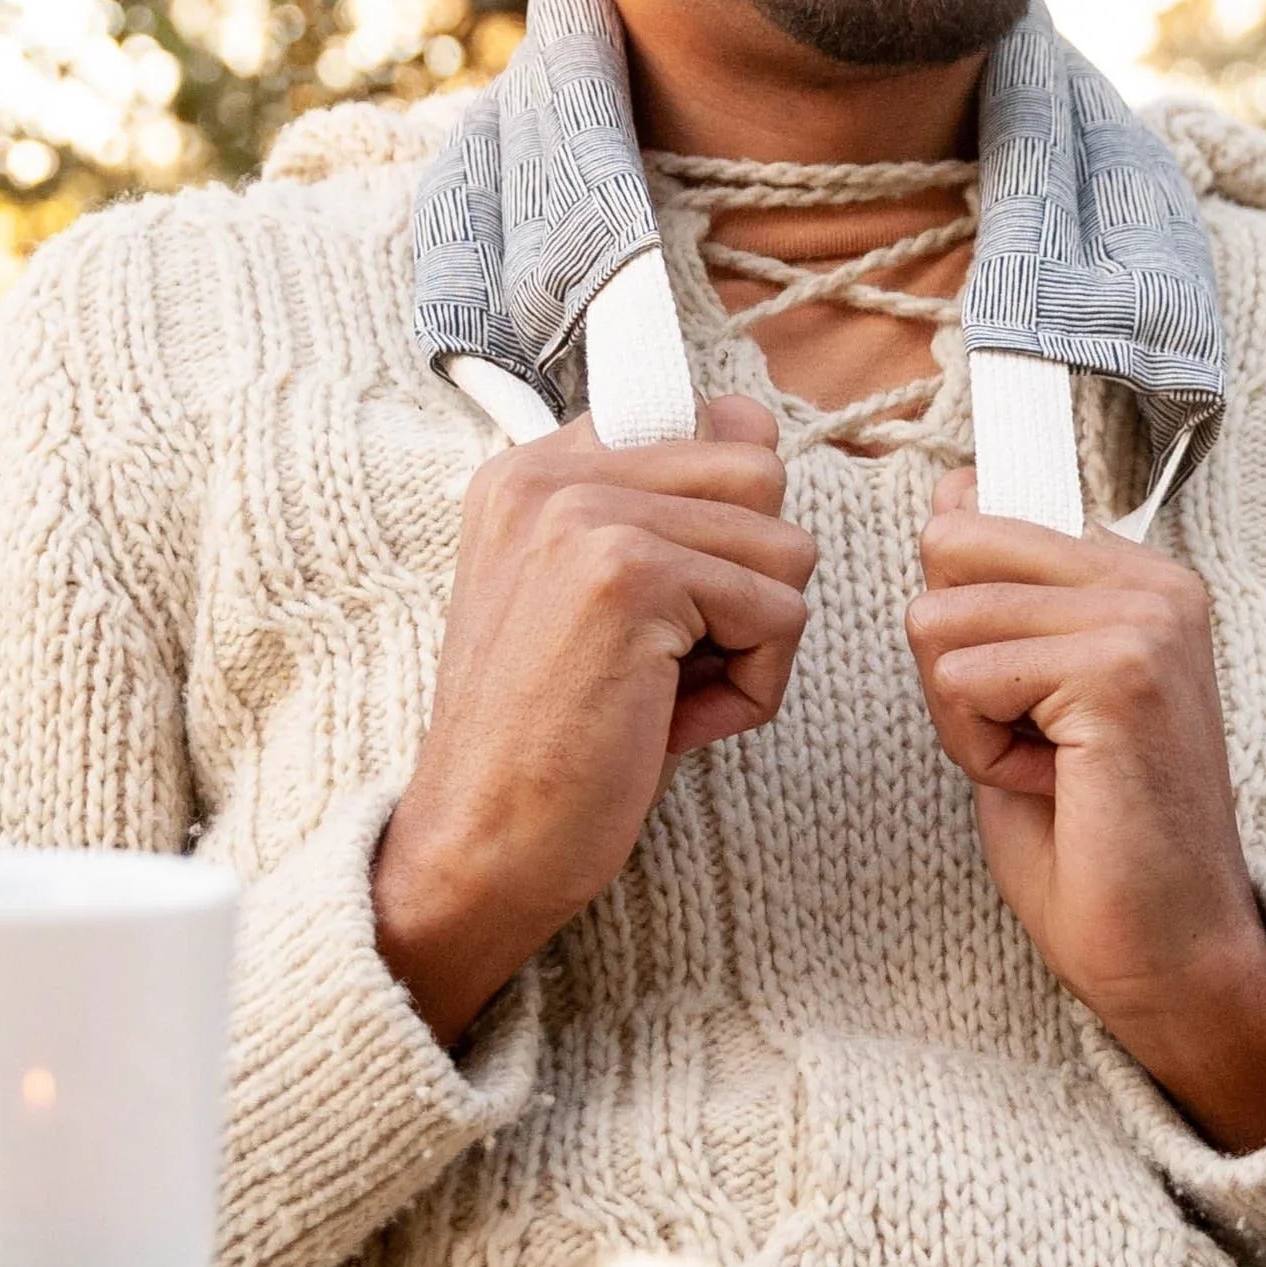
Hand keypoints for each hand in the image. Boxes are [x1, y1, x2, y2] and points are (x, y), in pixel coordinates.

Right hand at [374, 395, 815, 1044]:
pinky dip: (751, 690)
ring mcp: (586, 516)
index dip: (730, 522)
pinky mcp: (628, 575)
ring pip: (785, 548)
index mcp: (536, 471)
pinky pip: (781, 614)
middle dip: (750, 583)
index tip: (674, 604)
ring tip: (665, 695)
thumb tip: (767, 442)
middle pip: (763, 478)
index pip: (715, 421)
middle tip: (671, 661)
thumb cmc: (554, 742)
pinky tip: (669, 725)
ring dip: (754, 644)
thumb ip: (663, 518)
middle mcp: (552, 473)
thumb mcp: (594, 604)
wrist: (480, 846)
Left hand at [906, 469, 1265, 1152]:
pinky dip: (977, 749)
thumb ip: (994, 596)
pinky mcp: (1119, 671)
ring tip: (1045, 765)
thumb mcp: (1024, 690)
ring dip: (962, 715)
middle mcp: (1151, 582)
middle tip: (1026, 735)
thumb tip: (949, 494)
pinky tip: (1051, 785)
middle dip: (950, 661)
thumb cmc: (1090, 836)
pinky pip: (961, 677)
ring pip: (940, 619)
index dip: (960, 608)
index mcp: (1134, 575)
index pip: (980, 512)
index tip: (1012, 686)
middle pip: (947, 555)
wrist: (1165, 949)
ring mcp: (1143, 620)